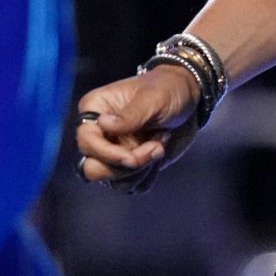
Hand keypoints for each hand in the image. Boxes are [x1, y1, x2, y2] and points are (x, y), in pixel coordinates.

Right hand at [74, 64, 200, 193]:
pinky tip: (158, 155)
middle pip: (93, 168)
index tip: (131, 156)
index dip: (106, 154)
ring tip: (159, 146)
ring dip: (139, 171)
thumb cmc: (167, 89)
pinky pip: (131, 186)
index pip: (86, 141)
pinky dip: (146, 177)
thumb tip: (103, 124)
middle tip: (152, 149)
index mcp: (95, 110)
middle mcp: (100, 134)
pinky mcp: (130, 165)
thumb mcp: (152, 98)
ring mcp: (114, 151)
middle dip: (123, 167)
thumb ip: (129, 115)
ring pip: (113, 181)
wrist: (189, 99)